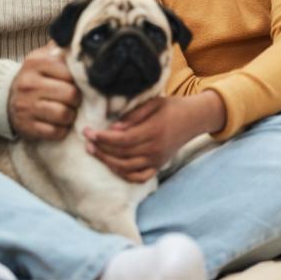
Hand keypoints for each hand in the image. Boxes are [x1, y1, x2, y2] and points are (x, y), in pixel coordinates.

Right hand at [8, 43, 79, 139]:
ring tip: (67, 110)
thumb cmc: (35, 76)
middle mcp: (29, 84)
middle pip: (71, 94)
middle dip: (77, 99)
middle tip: (74, 98)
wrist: (5, 97)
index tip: (77, 82)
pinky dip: (61, 130)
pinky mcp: (26, 127)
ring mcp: (26, 107)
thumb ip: (61, 47)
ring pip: (64, 115)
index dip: (79, 79)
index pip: (71, 71)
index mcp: (36, 62)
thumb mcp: (43, 56)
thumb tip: (83, 36)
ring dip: (70, 115)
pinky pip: (55, 132)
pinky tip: (58, 123)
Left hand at [84, 92, 224, 182]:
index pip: (122, 139)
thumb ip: (133, 115)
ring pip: (126, 168)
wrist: (194, 119)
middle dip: (100, 148)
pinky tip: (111, 164)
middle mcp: (155, 149)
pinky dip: (123, 174)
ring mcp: (157, 160)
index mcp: (154, 131)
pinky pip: (138, 177)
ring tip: (93, 151)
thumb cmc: (171, 107)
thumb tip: (114, 128)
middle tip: (86, 140)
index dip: (103, 138)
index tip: (88, 132)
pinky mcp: (158, 166)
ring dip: (107, 161)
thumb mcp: (153, 103)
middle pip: (121, 154)